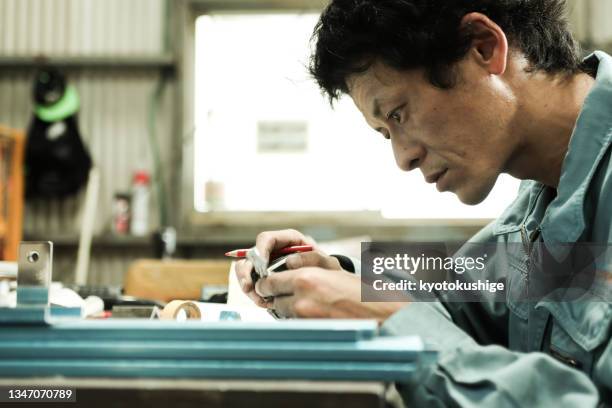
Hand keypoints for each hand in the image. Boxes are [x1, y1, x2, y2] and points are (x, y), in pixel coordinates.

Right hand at [235, 229, 338, 306]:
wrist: (327, 284)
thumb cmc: (326, 271)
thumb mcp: (324, 262)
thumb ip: (312, 259)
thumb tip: (290, 262)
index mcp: (287, 240)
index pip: (267, 239)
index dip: (260, 250)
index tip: (260, 266)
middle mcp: (274, 251)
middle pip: (250, 255)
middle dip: (246, 272)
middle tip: (249, 287)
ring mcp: (267, 265)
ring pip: (246, 270)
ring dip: (248, 285)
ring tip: (259, 299)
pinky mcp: (264, 279)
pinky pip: (251, 284)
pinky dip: (254, 294)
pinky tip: (264, 302)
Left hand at [255, 267, 405, 322]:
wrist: (382, 316)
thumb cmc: (361, 292)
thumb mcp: (333, 269)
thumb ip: (307, 264)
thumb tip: (287, 264)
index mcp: (305, 279)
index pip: (268, 283)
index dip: (268, 284)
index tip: (271, 284)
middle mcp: (301, 300)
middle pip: (272, 300)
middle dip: (277, 297)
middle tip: (289, 294)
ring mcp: (305, 321)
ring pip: (282, 314)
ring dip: (288, 310)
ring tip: (309, 305)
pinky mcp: (312, 334)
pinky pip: (295, 326)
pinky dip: (299, 321)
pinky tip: (316, 316)